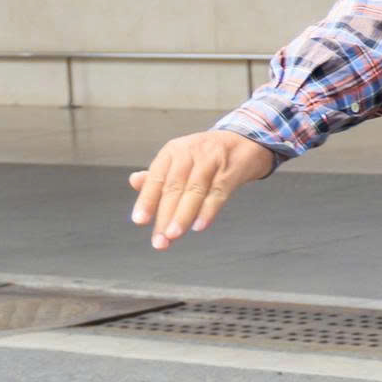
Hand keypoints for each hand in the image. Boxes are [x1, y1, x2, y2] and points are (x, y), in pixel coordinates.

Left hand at [128, 129, 275, 249]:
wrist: (246, 141)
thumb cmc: (207, 155)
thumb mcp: (180, 159)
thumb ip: (158, 174)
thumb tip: (135, 182)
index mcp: (173, 151)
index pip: (156, 177)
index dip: (147, 200)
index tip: (139, 221)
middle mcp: (190, 153)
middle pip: (174, 187)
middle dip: (164, 215)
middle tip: (159, 240)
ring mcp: (212, 161)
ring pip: (194, 191)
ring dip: (182, 215)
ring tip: (173, 235)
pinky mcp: (231, 171)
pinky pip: (218, 192)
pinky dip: (208, 210)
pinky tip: (199, 226)